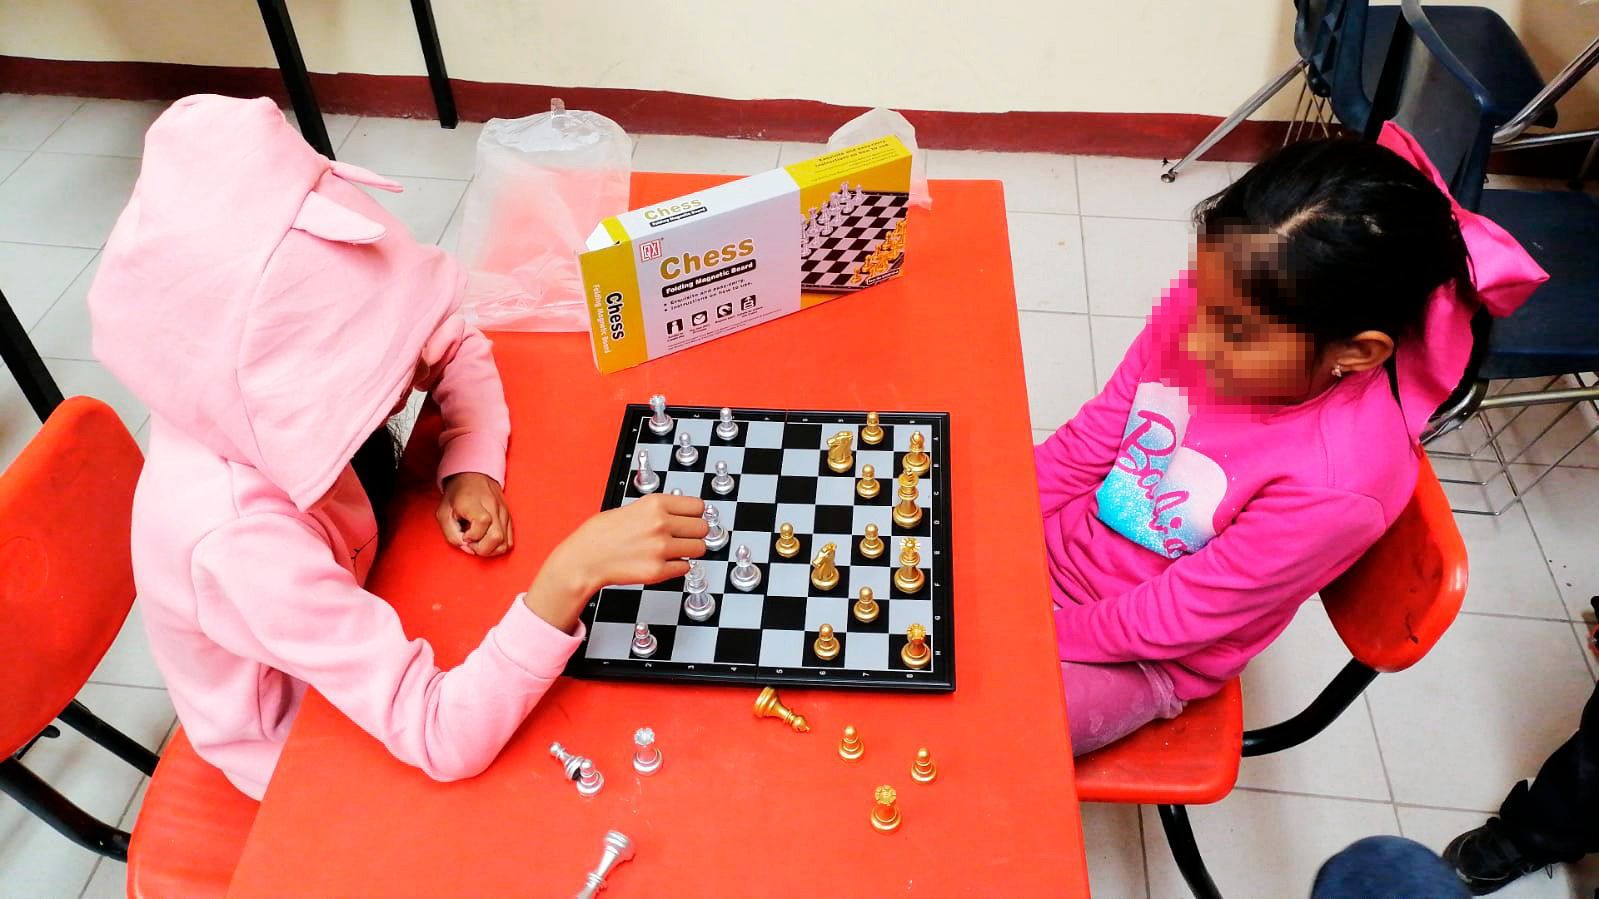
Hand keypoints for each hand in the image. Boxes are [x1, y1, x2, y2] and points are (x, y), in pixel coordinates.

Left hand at [437, 472, 512, 556]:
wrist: (474, 475)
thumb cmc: (456, 495)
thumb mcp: (443, 513)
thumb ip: (451, 534)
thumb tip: (468, 548)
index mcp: (474, 502)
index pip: (483, 522)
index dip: (472, 535)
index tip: (464, 535)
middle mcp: (492, 506)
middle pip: (497, 537)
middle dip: (482, 548)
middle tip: (472, 543)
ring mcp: (503, 512)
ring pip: (505, 543)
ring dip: (491, 550)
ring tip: (479, 542)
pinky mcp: (509, 517)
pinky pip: (509, 541)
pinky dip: (498, 547)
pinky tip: (487, 540)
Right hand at [524, 494, 708, 632]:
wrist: (585, 559)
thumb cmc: (602, 534)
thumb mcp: (633, 507)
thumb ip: (660, 510)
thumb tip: (684, 514)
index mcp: (655, 504)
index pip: (699, 506)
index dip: (695, 514)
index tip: (692, 519)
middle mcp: (660, 524)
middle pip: (703, 528)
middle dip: (695, 533)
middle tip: (683, 537)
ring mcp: (661, 549)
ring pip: (699, 549)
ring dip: (689, 551)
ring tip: (672, 550)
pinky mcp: (658, 571)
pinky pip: (685, 568)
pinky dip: (677, 566)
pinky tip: (662, 562)